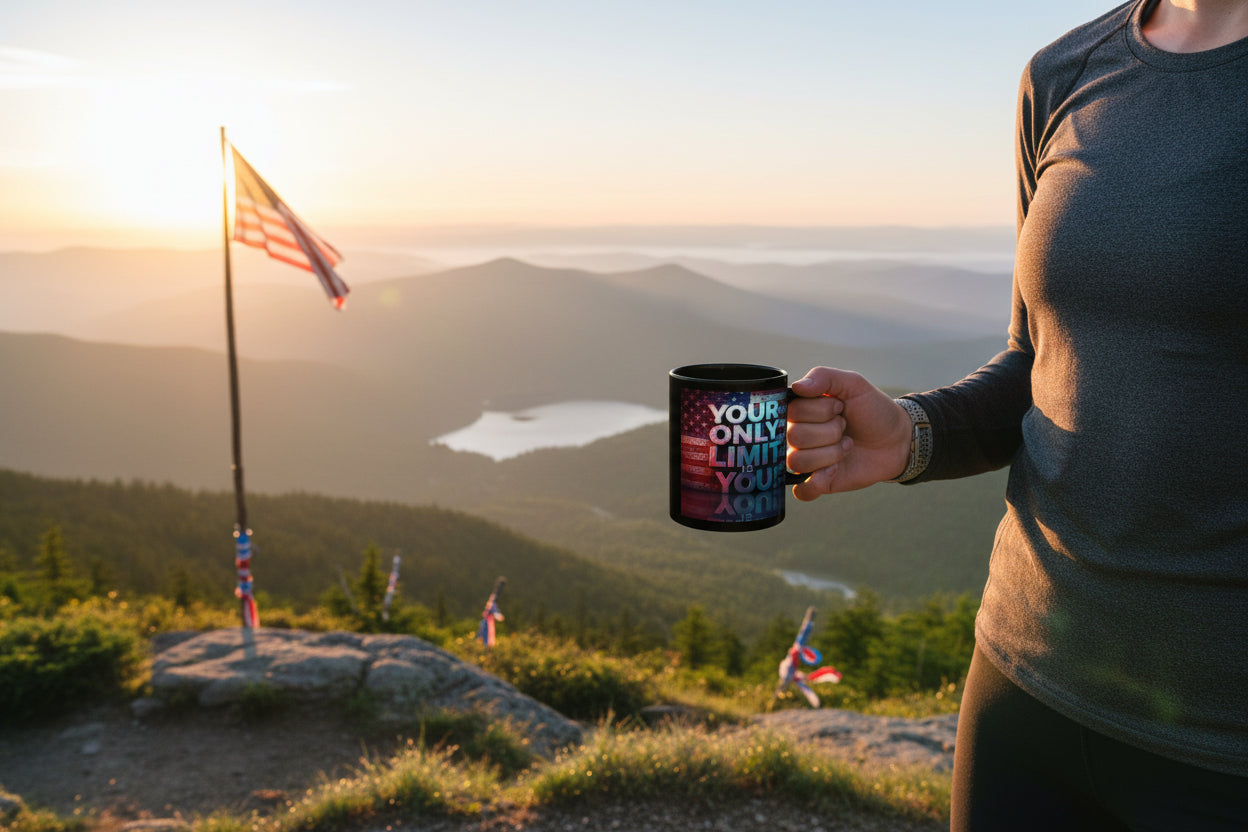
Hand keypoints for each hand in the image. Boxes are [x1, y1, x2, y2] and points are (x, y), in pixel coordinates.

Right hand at [786, 367, 913, 498]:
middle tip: (846, 427)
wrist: (897, 439)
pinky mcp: (818, 483)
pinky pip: (802, 491)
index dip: (820, 411)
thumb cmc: (873, 409)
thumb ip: (823, 377)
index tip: (840, 407)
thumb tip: (796, 387)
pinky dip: (817, 482)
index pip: (792, 411)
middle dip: (830, 431)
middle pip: (795, 437)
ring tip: (847, 446)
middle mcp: (798, 435)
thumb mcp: (853, 384)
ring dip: (830, 454)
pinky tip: (836, 470)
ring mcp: (807, 460)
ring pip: (797, 462)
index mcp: (801, 410)